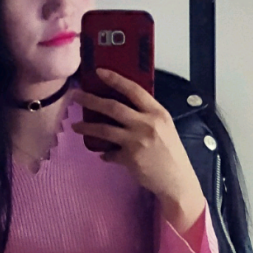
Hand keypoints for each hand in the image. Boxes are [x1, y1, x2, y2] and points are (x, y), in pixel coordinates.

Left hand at [71, 69, 204, 232]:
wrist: (177, 181)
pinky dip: (105, 154)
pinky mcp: (129, 158)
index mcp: (158, 113)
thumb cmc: (171, 153)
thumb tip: (122, 108)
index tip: (99, 71)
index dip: (115, 79)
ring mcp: (137, 141)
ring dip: (87, 127)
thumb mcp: (164, 127)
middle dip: (90, 100)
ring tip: (75, 126)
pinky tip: (104, 155)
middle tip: (75, 96)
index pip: (134, 90)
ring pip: (104, 129)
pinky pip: (109, 153)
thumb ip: (147, 116)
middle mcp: (147, 124)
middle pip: (112, 107)